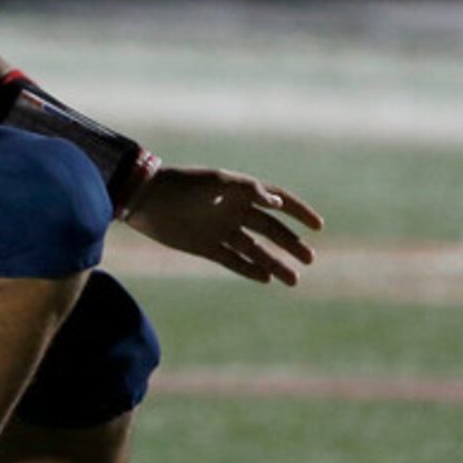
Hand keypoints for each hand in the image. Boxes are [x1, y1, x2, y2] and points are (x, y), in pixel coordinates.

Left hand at [123, 167, 323, 284]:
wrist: (144, 199)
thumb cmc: (181, 185)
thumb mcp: (216, 183)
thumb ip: (247, 190)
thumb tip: (277, 203)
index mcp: (240, 191)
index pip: (278, 201)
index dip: (299, 212)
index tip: (318, 226)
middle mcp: (234, 211)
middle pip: (271, 229)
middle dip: (291, 244)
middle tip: (309, 259)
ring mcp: (220, 230)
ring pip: (255, 249)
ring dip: (275, 263)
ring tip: (293, 280)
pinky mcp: (206, 247)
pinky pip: (234, 260)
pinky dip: (249, 269)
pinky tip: (266, 279)